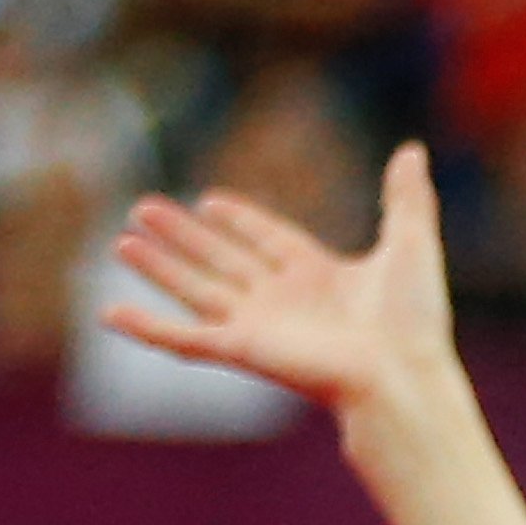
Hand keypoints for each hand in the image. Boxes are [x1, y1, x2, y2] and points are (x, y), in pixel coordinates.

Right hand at [103, 141, 462, 423]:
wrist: (404, 374)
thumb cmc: (415, 320)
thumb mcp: (412, 244)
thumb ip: (406, 197)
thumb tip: (413, 150)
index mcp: (321, 276)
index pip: (270, 241)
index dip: (241, 222)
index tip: (210, 202)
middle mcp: (286, 301)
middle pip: (223, 261)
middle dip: (184, 237)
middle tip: (144, 208)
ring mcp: (261, 326)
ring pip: (196, 291)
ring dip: (159, 268)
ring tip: (122, 242)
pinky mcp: (242, 350)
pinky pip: (184, 339)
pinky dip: (146, 329)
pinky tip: (110, 313)